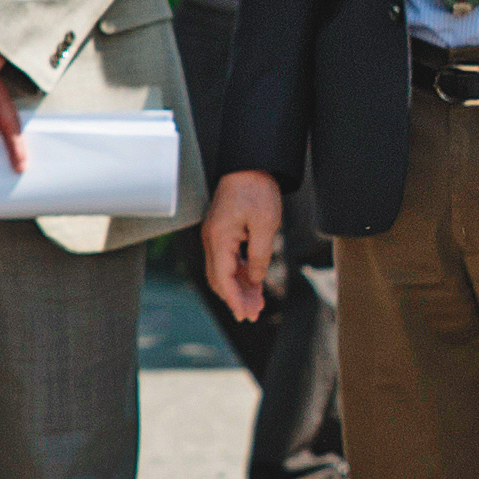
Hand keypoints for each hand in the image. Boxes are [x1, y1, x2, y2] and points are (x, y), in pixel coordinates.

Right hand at [203, 168, 284, 321]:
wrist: (251, 164)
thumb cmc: (257, 190)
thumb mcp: (265, 224)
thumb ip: (259, 255)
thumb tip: (255, 279)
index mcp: (219, 237)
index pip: (222, 277)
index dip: (234, 299)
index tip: (246, 314)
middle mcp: (212, 239)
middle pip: (220, 278)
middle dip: (236, 298)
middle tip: (254, 314)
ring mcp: (216, 236)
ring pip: (224, 271)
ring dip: (239, 288)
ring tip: (257, 303)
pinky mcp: (224, 232)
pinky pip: (229, 260)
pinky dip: (241, 274)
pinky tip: (255, 284)